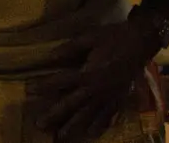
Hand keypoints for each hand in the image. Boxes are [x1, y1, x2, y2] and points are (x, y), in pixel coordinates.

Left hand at [37, 19, 152, 142]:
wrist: (140, 43)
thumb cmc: (114, 37)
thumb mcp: (90, 36)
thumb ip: (70, 47)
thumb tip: (51, 55)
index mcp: (87, 73)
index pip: (60, 81)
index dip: (43, 85)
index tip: (28, 89)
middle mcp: (95, 90)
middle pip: (71, 105)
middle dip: (54, 115)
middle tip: (39, 125)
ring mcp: (107, 97)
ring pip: (87, 116)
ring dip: (73, 127)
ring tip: (61, 137)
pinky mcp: (118, 99)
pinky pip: (107, 117)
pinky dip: (99, 126)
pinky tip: (91, 133)